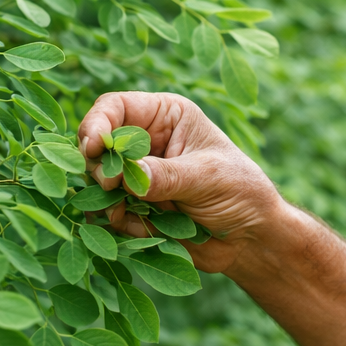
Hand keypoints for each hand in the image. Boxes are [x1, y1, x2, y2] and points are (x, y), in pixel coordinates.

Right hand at [77, 91, 282, 274]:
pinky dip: (117, 222)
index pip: (116, 107)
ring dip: (105, 199)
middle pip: (97, 145)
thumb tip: (122, 176)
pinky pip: (107, 211)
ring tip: (126, 213)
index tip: (94, 148)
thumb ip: (166, 176)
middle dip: (98, 167)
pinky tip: (144, 229)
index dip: (97, 124)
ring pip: (97, 181)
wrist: (252, 238)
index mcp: (167, 116)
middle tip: (111, 188)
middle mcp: (147, 142)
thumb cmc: (241, 192)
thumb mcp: (208, 177)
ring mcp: (138, 175)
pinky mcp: (135, 206)